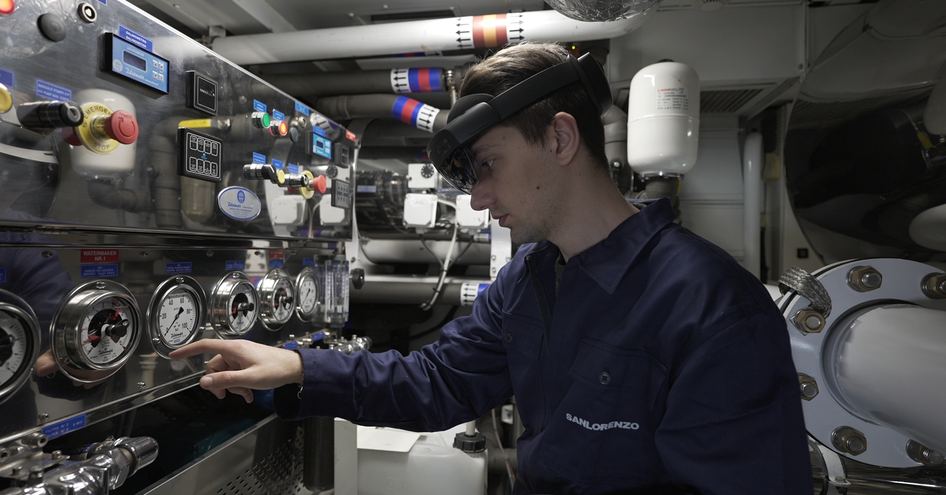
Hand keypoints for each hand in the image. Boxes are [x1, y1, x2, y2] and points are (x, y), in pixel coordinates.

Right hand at [169, 339, 303, 403]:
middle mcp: (235, 350)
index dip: (187, 350)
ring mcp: (242, 357)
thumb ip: (225, 380)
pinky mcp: (248, 363)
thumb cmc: (274, 370)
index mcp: (233, 349)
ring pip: (226, 373)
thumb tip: (203, 382)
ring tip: (246, 395)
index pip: (204, 346)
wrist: (295, 368)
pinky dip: (239, 385)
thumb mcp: (248, 378)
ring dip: (232, 386)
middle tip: (227, 396)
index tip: (173, 355)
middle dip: (219, 383)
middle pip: (214, 366)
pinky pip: (236, 374)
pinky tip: (249, 395)